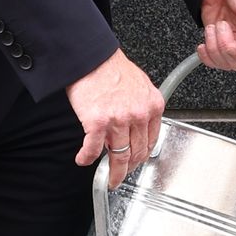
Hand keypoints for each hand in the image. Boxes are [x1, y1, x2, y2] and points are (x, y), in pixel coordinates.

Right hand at [69, 48, 168, 181]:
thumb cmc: (111, 67)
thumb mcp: (139, 84)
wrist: (91, 57)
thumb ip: (143, 106)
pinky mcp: (97, 123)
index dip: (143, 156)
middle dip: (129, 169)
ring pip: (119, 156)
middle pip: (137, 152)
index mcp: (152, 105)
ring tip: (107, 178)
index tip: (137, 162)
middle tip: (121, 176)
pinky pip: (93, 149)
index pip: (152, 140)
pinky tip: (83, 159)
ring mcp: (119, 120)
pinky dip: (87, 158)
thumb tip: (140, 124)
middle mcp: (138, 114)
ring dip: (112, 172)